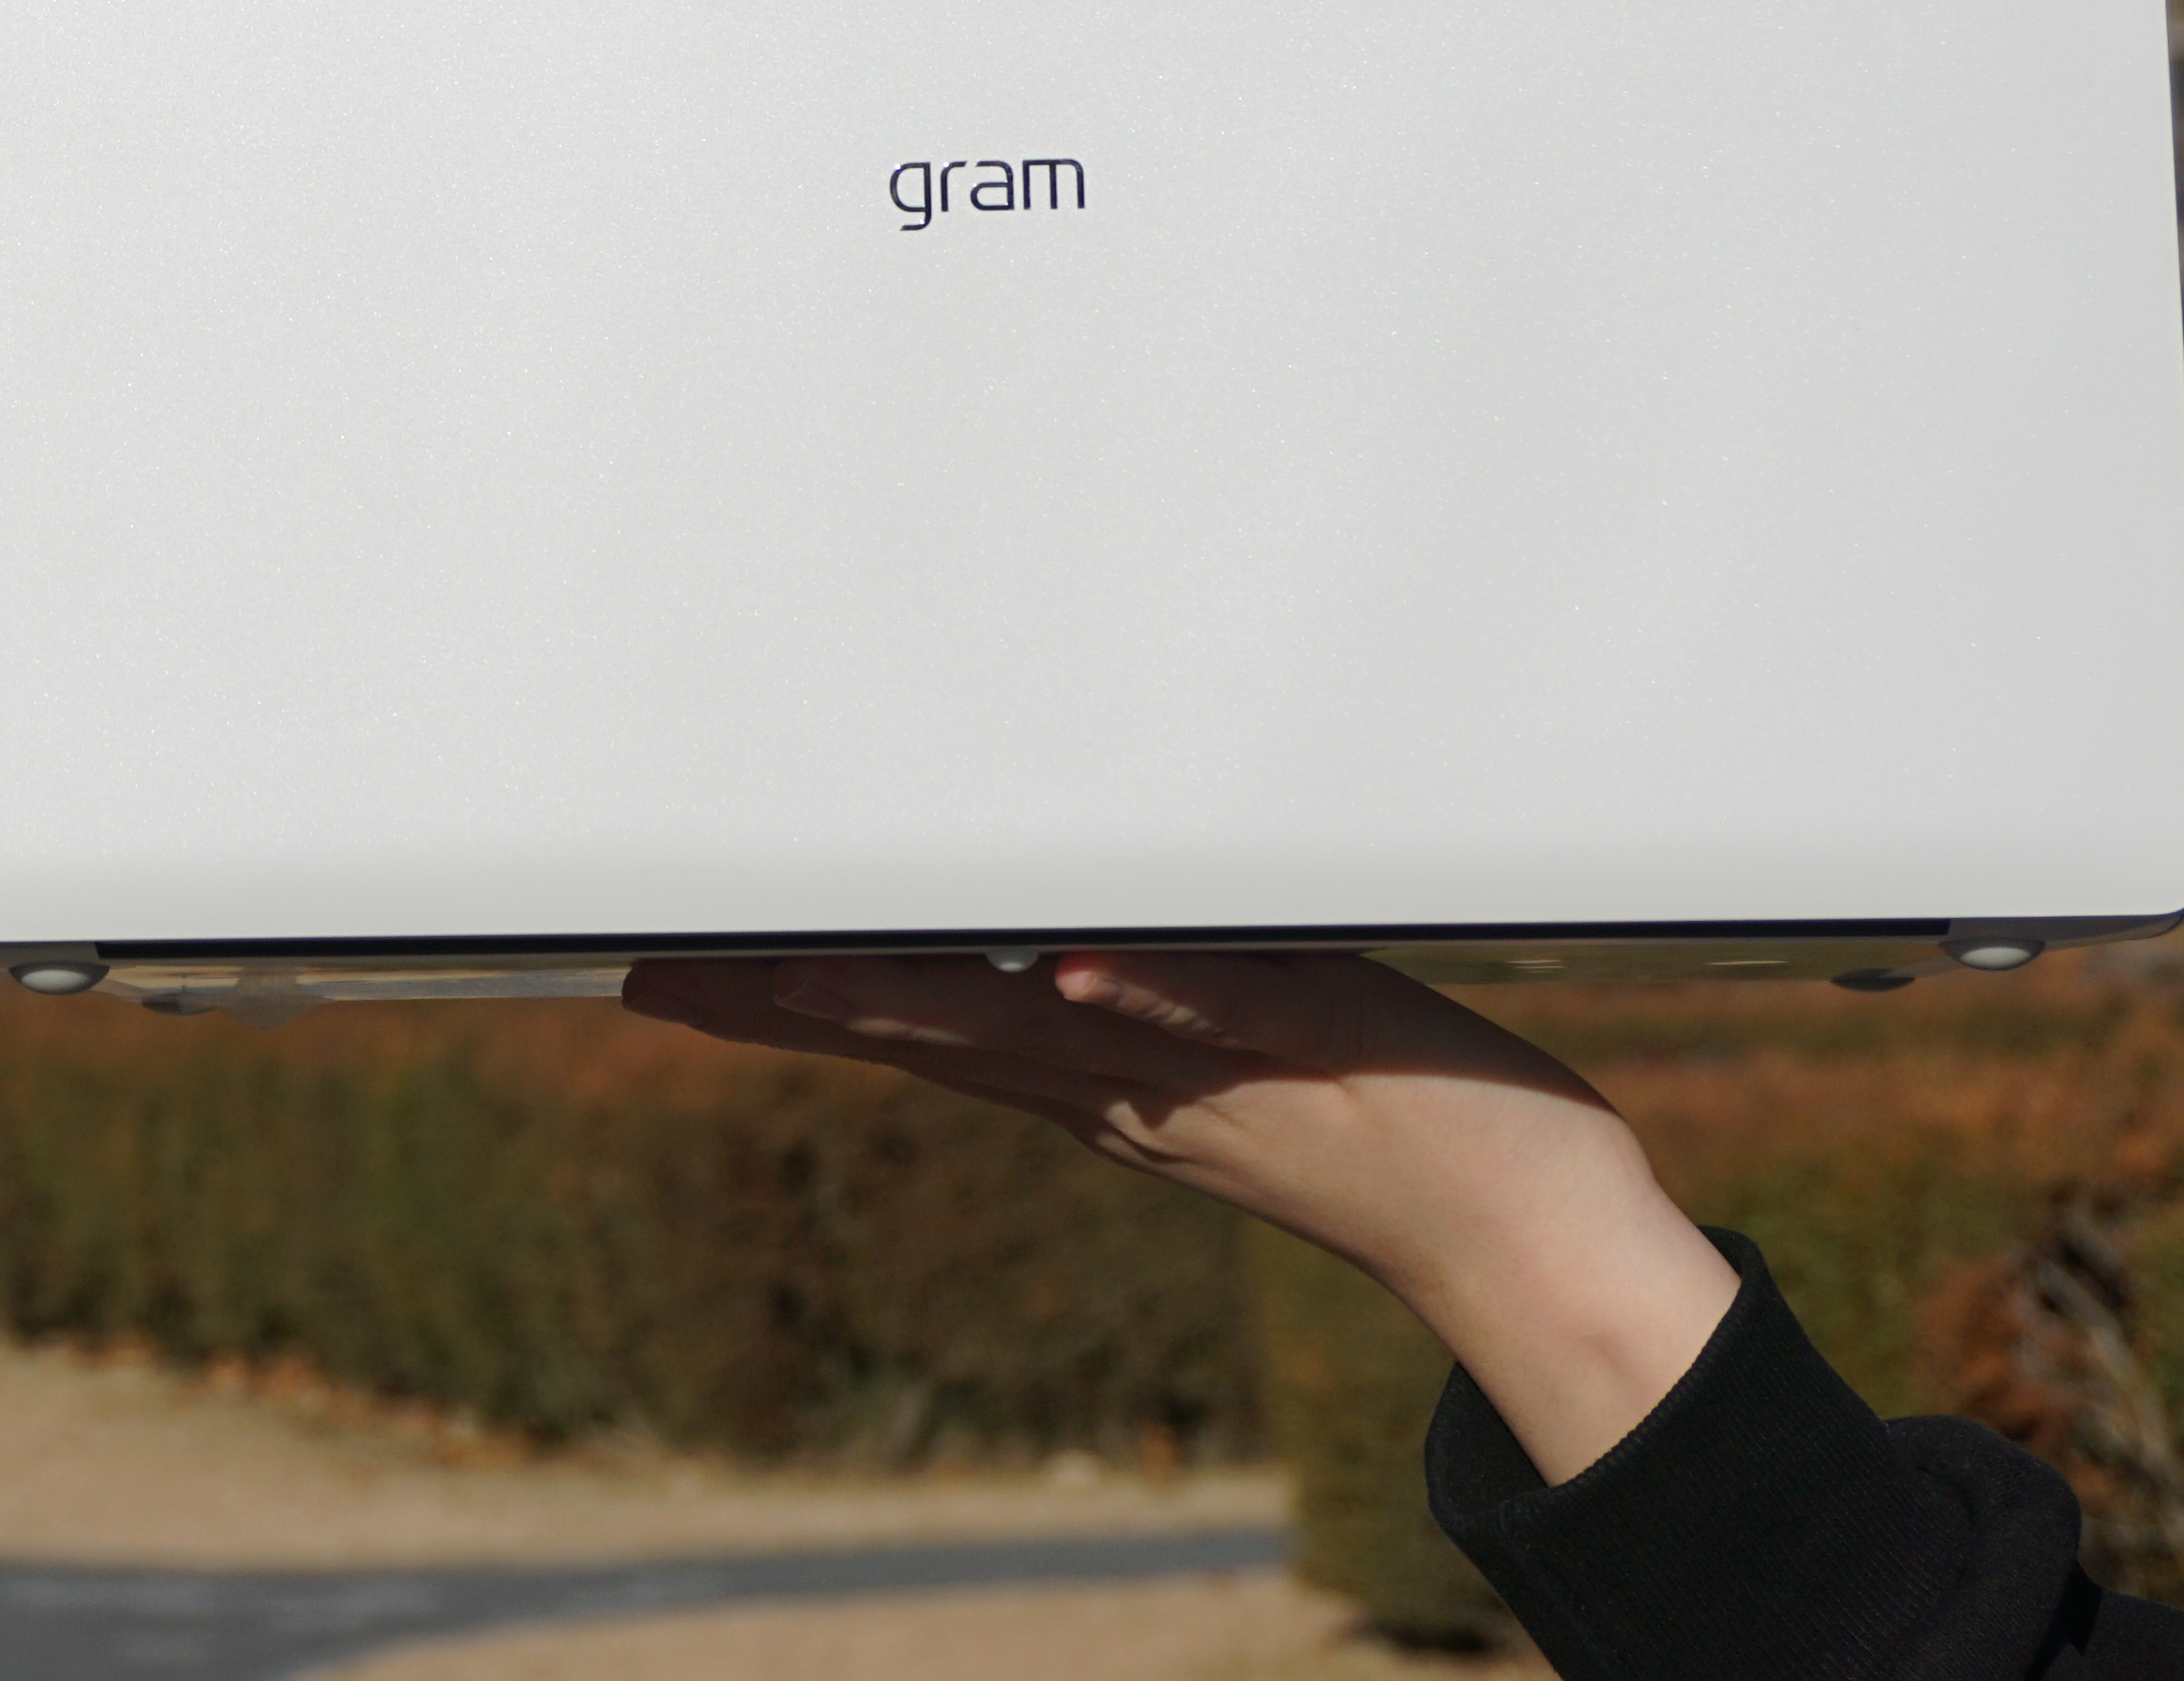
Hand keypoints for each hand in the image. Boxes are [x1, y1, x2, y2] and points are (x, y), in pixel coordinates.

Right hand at [621, 949, 1738, 1482]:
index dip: (780, 1002)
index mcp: (1095, 1078)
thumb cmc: (1382, 1123)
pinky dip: (1137, 994)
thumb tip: (1032, 951)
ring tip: (797, 964)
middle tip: (659, 963)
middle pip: (928, 1028)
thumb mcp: (1217, 1052)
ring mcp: (1207, 1066)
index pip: (908, 1027)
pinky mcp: (1311, 1030)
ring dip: (914, 997)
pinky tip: (1066, 972)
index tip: (661, 970)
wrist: (1524, 1234)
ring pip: (1034, 1027)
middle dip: (787, 997)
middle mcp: (1125, 1083)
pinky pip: (1210, 1010)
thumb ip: (1125, 997)